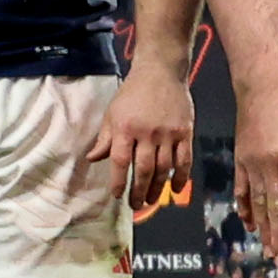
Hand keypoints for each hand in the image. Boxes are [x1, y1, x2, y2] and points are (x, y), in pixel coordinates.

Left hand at [89, 65, 195, 209]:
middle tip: (136, 205)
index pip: (120, 161)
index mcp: (125, 128)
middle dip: (139, 191)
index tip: (117, 196)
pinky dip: (181, 176)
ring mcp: (168, 133)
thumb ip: (105, 138)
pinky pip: (184, 159)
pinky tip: (176, 188)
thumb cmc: (132, 93)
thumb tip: (93, 159)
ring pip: (164, 168)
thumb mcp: (112, 113)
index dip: (119, 181)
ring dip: (158, 188)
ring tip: (151, 201)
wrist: (161, 72)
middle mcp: (147, 133)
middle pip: (144, 169)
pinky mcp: (185, 132)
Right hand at [227, 79, 277, 264]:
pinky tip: (251, 226)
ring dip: (265, 232)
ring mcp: (252, 165)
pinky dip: (246, 211)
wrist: (263, 83)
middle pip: (276, 209)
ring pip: (258, 206)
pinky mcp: (240, 161)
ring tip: (270, 253)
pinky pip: (241, 191)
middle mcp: (271, 165)